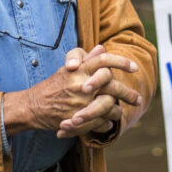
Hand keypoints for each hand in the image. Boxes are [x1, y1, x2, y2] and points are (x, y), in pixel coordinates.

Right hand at [4, 45, 140, 136]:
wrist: (33, 106)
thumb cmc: (52, 85)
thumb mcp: (67, 69)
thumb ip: (85, 59)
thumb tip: (101, 48)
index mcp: (79, 69)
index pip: (104, 60)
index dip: (121, 62)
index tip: (135, 67)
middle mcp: (81, 84)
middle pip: (112, 85)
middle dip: (128, 93)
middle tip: (138, 98)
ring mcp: (80, 102)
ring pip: (109, 106)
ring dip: (117, 111)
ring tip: (120, 113)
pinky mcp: (77, 118)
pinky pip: (99, 122)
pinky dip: (105, 124)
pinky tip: (108, 123)